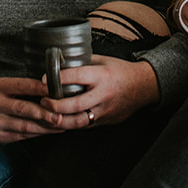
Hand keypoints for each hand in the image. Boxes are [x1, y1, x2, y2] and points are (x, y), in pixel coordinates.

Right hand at [0, 78, 64, 144]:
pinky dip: (39, 133)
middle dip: (45, 113)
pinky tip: (51, 131)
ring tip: (63, 124)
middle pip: (24, 109)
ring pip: (25, 126)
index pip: (22, 86)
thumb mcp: (2, 86)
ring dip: (46, 126)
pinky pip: (23, 135)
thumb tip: (51, 89)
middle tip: (61, 115)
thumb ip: (22, 87)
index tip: (57, 89)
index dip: (40, 88)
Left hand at [41, 54, 159, 130]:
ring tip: (48, 115)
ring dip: (60, 120)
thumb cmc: (122, 71)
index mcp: (102, 75)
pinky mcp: (105, 121)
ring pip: (79, 121)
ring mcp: (105, 110)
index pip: (76, 76)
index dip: (58, 78)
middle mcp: (103, 94)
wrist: (144, 87)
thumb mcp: (103, 60)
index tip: (43, 79)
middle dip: (55, 105)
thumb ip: (83, 62)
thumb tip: (61, 61)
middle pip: (75, 104)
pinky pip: (85, 126)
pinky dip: (71, 125)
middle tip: (43, 101)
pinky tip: (60, 122)